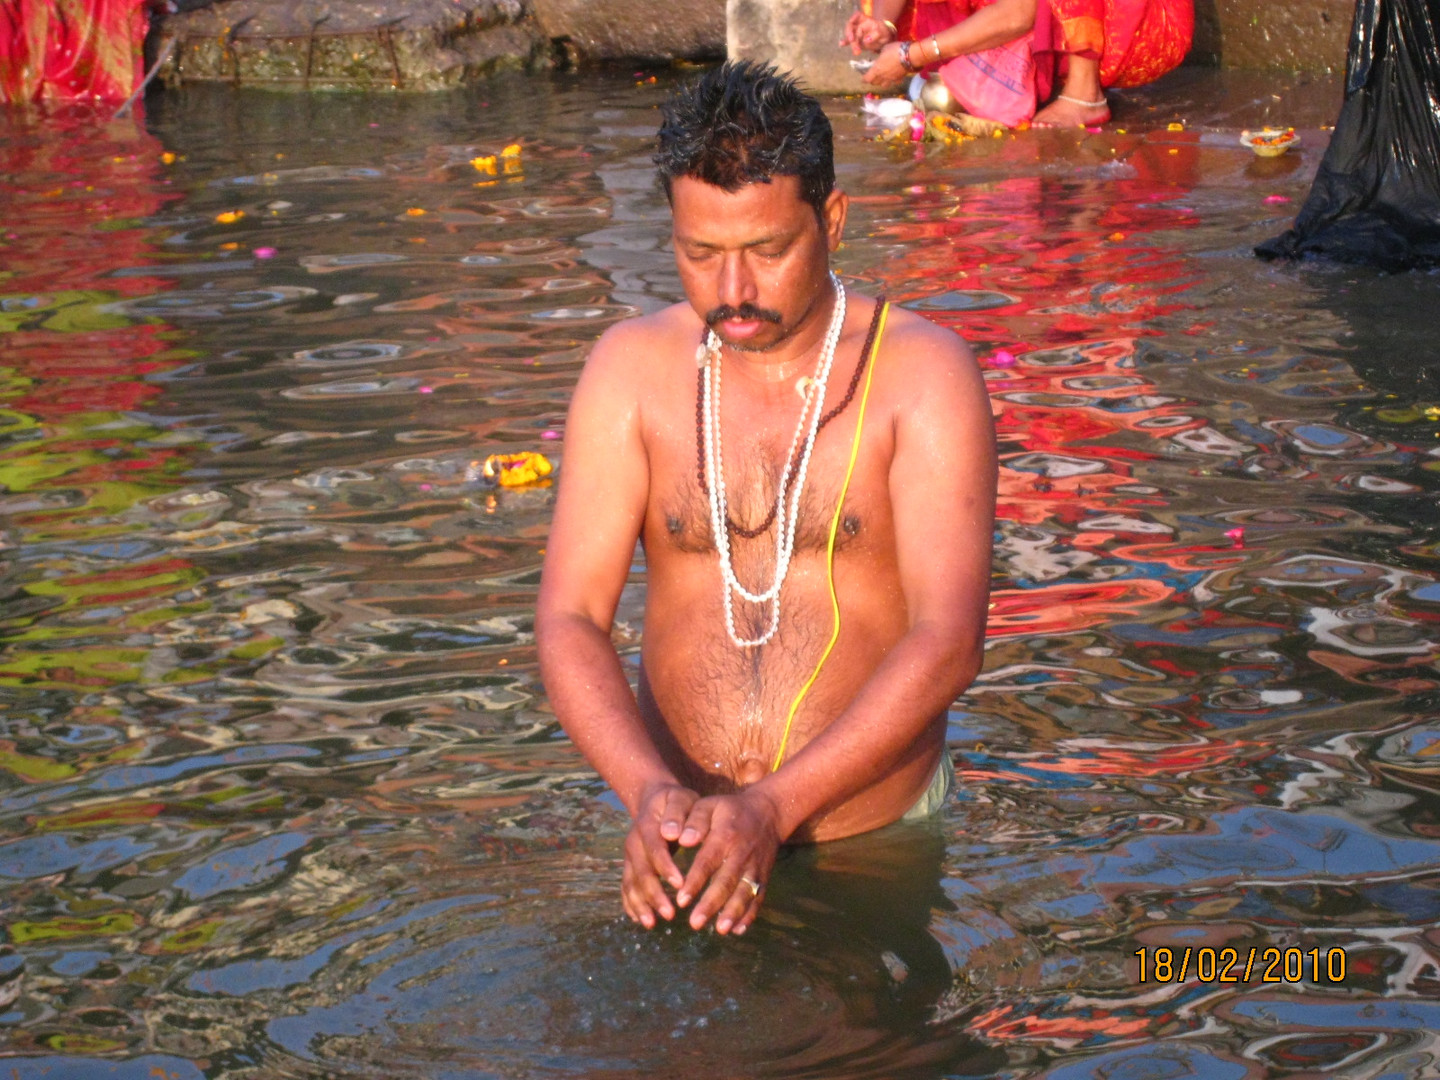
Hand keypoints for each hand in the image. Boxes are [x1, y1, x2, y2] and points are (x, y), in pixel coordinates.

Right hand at [621, 782, 698, 928]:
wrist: (655, 799)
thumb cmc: (677, 801)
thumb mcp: (682, 798)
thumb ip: (679, 813)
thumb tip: (672, 833)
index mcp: (647, 824)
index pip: (654, 847)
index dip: (665, 867)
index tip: (680, 884)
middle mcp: (633, 841)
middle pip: (640, 870)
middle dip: (653, 893)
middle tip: (670, 914)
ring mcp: (629, 855)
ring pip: (631, 882)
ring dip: (640, 904)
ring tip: (652, 923)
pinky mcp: (630, 865)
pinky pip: (626, 887)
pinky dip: (631, 904)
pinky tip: (641, 919)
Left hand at [672, 790, 781, 935]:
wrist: (767, 812)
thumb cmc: (728, 810)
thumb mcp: (710, 805)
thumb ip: (694, 820)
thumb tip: (682, 840)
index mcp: (725, 836)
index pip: (708, 861)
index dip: (695, 881)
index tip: (681, 900)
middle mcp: (742, 854)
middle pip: (727, 881)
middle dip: (712, 904)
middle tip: (695, 923)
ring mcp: (756, 867)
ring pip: (745, 893)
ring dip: (734, 912)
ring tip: (721, 930)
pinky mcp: (764, 876)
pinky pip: (759, 897)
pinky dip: (750, 914)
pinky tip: (738, 930)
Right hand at [841, 12, 896, 52]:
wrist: (885, 39)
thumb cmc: (884, 32)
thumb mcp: (883, 32)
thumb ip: (875, 35)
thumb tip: (866, 40)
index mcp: (866, 20)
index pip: (858, 16)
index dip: (853, 18)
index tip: (851, 21)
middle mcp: (859, 26)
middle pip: (851, 28)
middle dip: (851, 34)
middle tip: (852, 41)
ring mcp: (857, 34)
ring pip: (851, 37)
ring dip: (852, 44)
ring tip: (856, 52)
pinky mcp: (856, 42)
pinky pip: (850, 42)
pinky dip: (846, 43)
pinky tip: (841, 44)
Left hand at [864, 41, 911, 86]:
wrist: (910, 55)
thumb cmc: (895, 50)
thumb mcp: (884, 49)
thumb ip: (880, 55)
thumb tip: (880, 56)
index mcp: (876, 70)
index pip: (867, 79)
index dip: (864, 78)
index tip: (863, 77)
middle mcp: (882, 77)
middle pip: (874, 83)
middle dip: (872, 80)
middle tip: (872, 75)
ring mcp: (891, 79)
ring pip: (883, 85)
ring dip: (881, 82)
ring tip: (882, 77)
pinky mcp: (899, 79)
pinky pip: (893, 83)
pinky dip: (891, 81)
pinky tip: (892, 77)